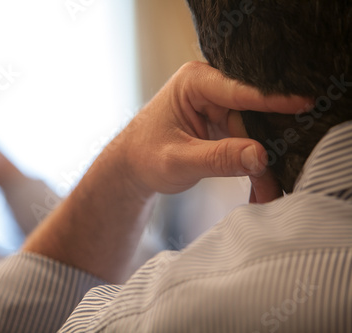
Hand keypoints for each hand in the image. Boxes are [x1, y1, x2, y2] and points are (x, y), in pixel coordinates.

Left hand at [115, 62, 310, 201]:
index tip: (303, 104)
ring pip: (252, 133)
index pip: (240, 91)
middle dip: (264, 149)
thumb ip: (218, 158)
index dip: (272, 100)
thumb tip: (260, 156)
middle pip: (251, 116)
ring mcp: (217, 105)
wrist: (131, 168)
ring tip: (267, 192)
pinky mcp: (221, 123)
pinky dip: (250, 166)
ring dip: (259, 164)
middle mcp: (209, 88)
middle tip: (278, 179)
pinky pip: (245, 142)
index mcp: (195, 82)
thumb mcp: (178, 161)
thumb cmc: (144, 158)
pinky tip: (258, 188)